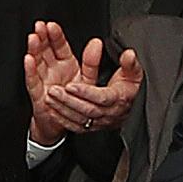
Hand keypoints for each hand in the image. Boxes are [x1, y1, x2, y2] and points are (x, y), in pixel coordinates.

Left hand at [23, 23, 140, 138]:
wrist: (132, 109)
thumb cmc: (131, 89)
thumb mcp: (134, 74)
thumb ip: (130, 64)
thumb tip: (129, 54)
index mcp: (118, 99)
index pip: (101, 97)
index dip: (85, 92)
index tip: (70, 85)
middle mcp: (109, 114)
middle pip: (87, 110)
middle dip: (69, 100)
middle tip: (53, 90)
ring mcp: (100, 123)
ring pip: (79, 119)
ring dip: (62, 109)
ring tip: (48, 97)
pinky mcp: (92, 128)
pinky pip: (76, 127)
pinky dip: (63, 119)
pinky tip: (52, 111)